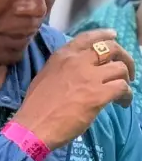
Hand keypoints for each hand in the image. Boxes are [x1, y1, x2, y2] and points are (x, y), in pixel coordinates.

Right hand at [13, 29, 134, 150]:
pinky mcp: (99, 94)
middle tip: (127, 71)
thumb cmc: (36, 104)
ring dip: (126, 80)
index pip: (89, 37)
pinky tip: (121, 103)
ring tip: (122, 91)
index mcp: (62, 55)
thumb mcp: (46, 75)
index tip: (114, 36)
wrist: (34, 124)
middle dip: (125, 58)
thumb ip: (63, 67)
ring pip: (121, 69)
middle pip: (112, 49)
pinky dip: (126, 96)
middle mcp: (77, 61)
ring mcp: (89, 77)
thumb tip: (80, 69)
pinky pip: (123, 88)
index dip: (105, 35)